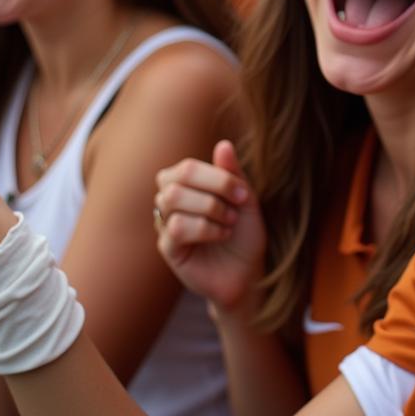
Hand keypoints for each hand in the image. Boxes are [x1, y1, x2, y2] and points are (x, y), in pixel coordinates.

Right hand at [155, 140, 265, 313]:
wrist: (248, 271)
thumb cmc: (245, 232)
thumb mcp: (245, 198)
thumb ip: (232, 172)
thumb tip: (222, 144)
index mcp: (188, 184)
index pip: (187, 166)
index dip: (217, 176)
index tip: (243, 193)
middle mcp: (171, 200)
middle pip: (175, 178)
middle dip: (214, 189)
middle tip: (236, 206)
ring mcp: (165, 223)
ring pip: (171, 199)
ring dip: (209, 208)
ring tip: (229, 222)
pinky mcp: (168, 248)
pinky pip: (175, 227)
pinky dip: (205, 228)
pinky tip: (221, 236)